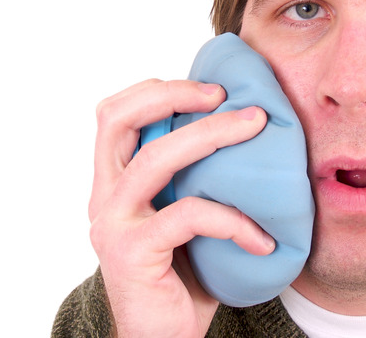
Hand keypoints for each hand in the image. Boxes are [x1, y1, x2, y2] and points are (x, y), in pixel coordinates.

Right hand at [88, 79, 273, 336]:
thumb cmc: (180, 277)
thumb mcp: (182, 218)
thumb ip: (191, 181)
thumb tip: (243, 134)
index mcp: (113, 183)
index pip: (114, 115)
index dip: (155, 90)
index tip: (209, 89)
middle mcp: (104, 197)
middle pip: (119, 120)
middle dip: (174, 94)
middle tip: (225, 95)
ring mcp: (113, 223)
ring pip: (155, 158)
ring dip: (211, 135)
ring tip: (255, 127)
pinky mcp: (132, 252)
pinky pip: (189, 216)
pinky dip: (232, 220)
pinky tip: (262, 239)